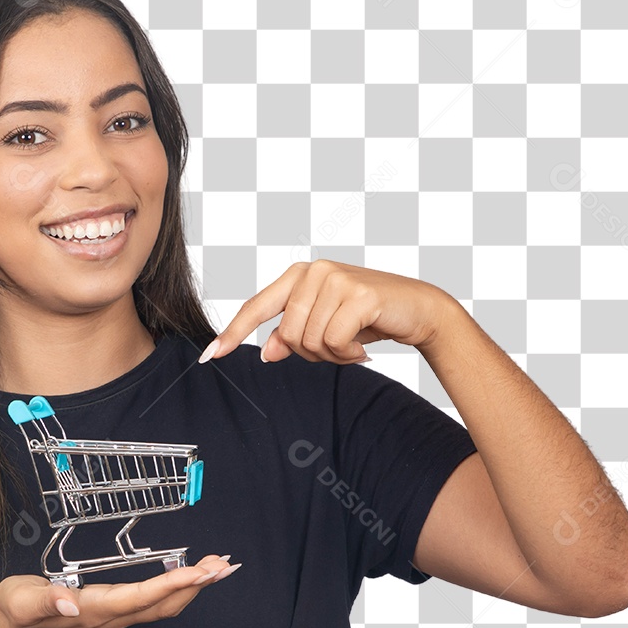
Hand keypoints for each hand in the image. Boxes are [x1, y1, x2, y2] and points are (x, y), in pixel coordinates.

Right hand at [0, 554, 236, 627]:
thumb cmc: (19, 612)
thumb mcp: (21, 601)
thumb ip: (45, 601)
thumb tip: (71, 603)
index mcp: (94, 609)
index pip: (141, 596)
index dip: (172, 584)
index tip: (200, 572)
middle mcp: (113, 616)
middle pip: (164, 603)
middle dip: (196, 585)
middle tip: (225, 565)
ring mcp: (119, 616)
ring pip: (166, 604)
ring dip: (195, 586)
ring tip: (220, 566)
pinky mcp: (120, 611)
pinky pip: (158, 601)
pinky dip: (182, 587)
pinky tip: (195, 575)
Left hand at [198, 259, 456, 364]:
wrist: (418, 310)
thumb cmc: (370, 316)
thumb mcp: (326, 325)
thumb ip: (294, 334)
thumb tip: (267, 351)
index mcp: (299, 276)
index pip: (257, 307)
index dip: (233, 333)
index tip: (209, 356)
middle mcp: (313, 272)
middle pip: (288, 334)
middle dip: (311, 353)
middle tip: (339, 349)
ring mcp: (335, 278)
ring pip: (310, 341)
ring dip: (333, 355)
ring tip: (354, 344)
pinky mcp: (358, 293)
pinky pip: (334, 341)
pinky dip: (348, 353)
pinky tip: (364, 345)